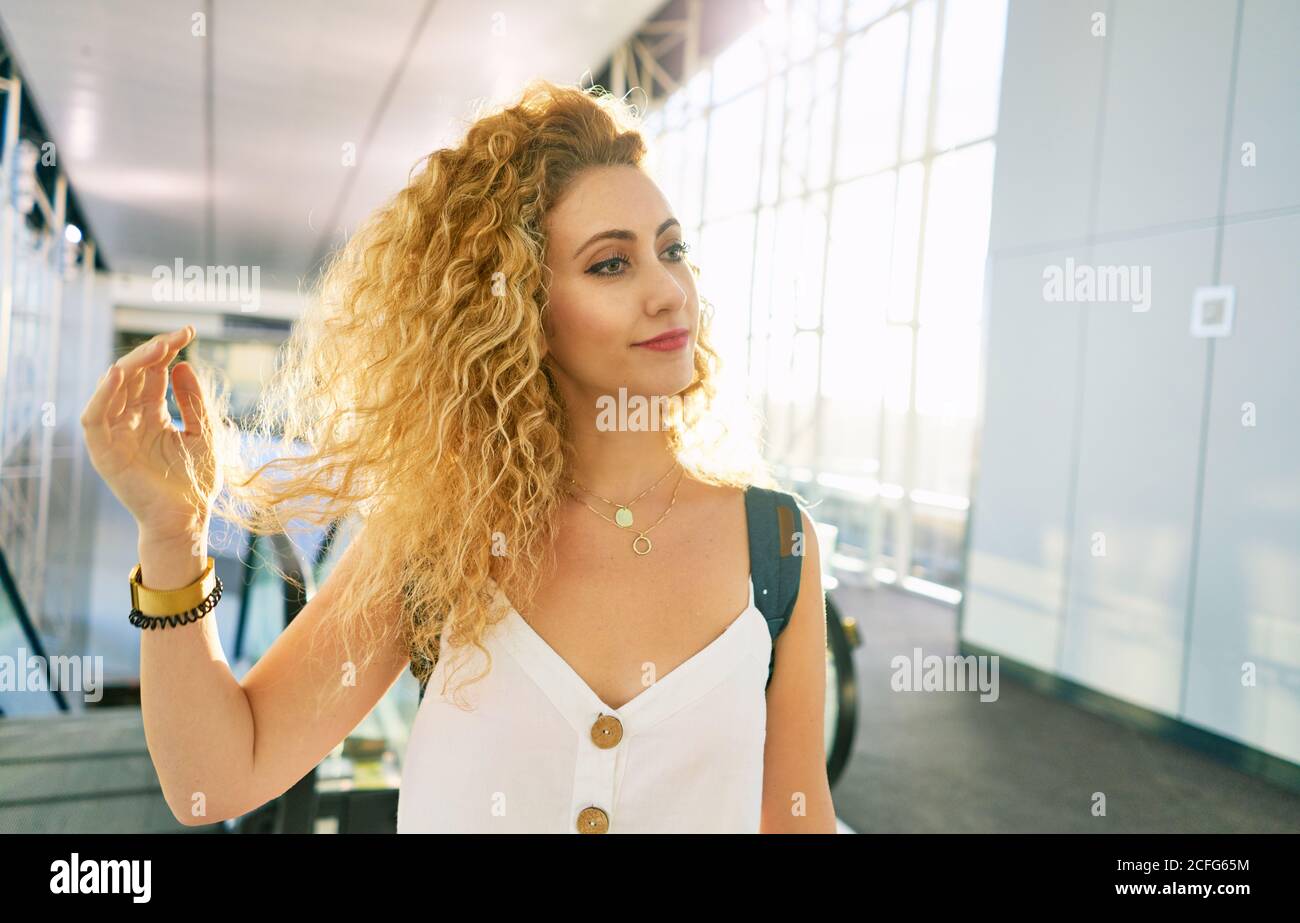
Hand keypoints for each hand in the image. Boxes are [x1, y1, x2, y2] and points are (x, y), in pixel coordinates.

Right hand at [80, 326, 221, 542]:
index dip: (166, 350)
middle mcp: (131, 421)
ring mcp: (116, 435)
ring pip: (113, 390)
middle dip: (153, 352)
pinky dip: (102, 395)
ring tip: (156, 348)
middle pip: (134, 376)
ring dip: (131, 365)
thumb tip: (182, 363)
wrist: (189, 519)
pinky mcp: (104, 453)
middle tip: (176, 336)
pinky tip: (120, 374)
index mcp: (152, 415)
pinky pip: (95, 418)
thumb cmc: (197, 481)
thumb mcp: (204, 433)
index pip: (153, 374)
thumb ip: (193, 401)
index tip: (189, 332)